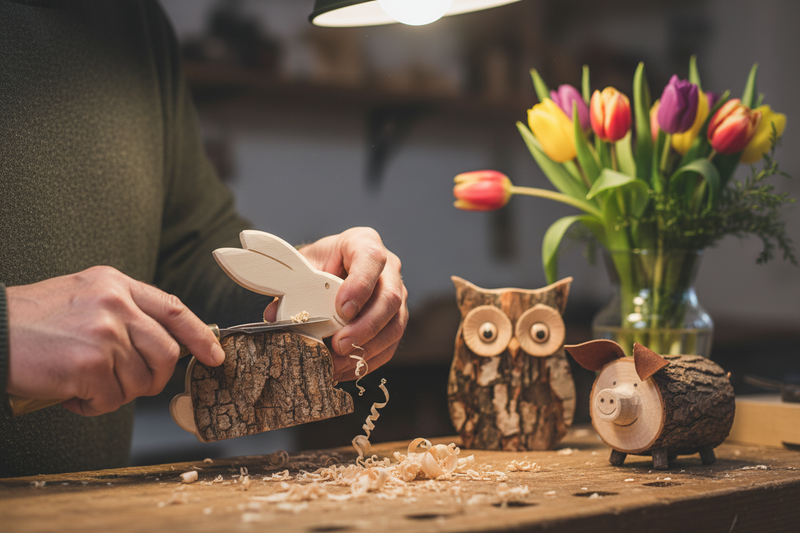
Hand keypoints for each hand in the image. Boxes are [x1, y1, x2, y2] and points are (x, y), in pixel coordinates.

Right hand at [6, 266, 224, 415]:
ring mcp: (105, 332)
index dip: (199, 336)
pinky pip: (111, 399)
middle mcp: (116, 304)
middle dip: (153, 378)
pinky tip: (69, 393)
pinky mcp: (90, 363)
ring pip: (139, 380)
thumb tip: (161, 346)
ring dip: (114, 393)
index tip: (214, 355)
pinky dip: (92, 405)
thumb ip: (124, 313)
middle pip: (165, 353)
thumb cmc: (32, 321)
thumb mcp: (84, 296)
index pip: (174, 309)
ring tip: (84, 384)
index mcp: (117, 284)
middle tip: (125, 384)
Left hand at [265, 227, 407, 380]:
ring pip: (394, 325)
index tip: (342, 310)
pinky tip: (345, 368)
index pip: (372, 259)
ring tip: (338, 362)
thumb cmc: (320, 264)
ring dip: (367, 348)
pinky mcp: (395, 321)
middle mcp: (388, 269)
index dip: (360, 286)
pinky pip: (389, 345)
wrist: (331, 270)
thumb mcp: (304, 265)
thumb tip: (276, 315)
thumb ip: (292, 285)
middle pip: (390, 298)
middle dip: (366, 326)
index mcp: (365, 244)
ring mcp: (397, 296)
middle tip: (340, 345)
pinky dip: (367, 360)